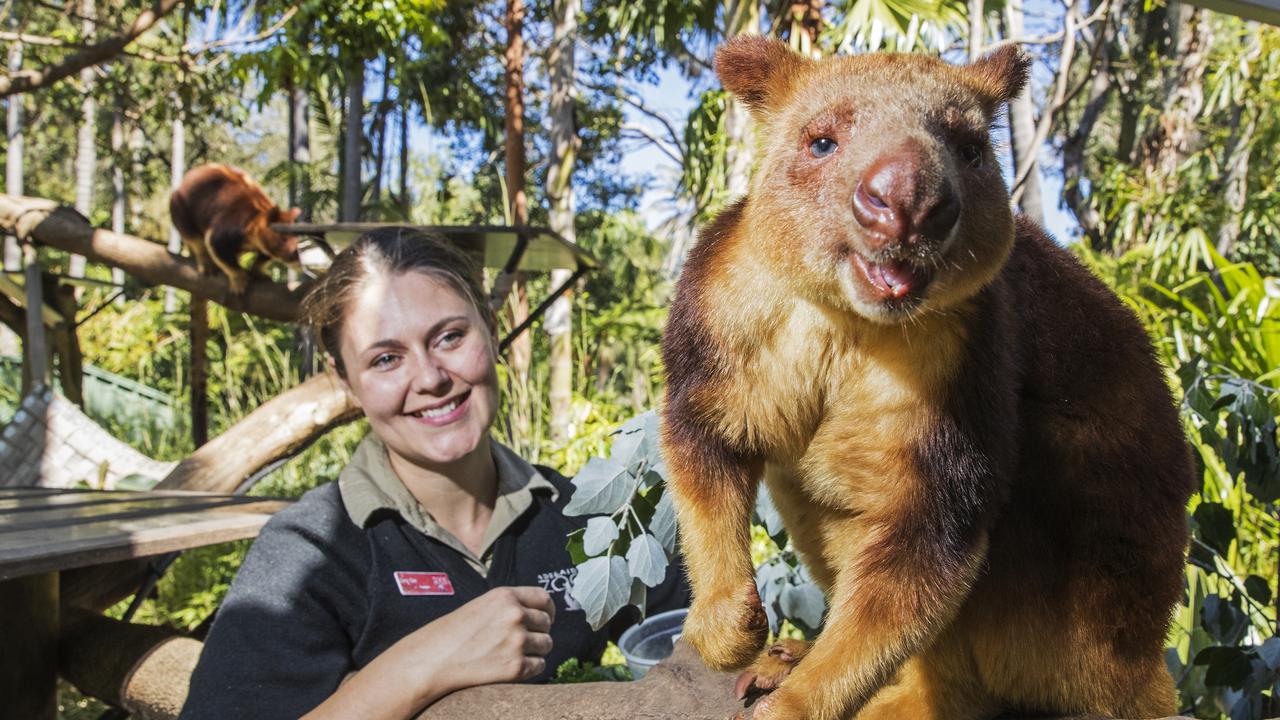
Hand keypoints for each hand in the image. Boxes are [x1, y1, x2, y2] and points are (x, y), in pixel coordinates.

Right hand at [410, 586, 556, 696]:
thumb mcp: (483, 605)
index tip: (546, 618)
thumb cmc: (454, 632)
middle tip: (523, 640)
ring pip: (546, 644)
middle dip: (539, 631)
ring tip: (516, 653)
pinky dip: (531, 667)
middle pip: (547, 623)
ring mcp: (516, 641)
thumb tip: (541, 613)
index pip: (544, 598)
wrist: (433, 660)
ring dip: (536, 650)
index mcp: (506, 596)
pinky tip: (514, 666)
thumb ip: (510, 605)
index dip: (548, 610)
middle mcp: (514, 616)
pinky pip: (539, 665)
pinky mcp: (515, 667)